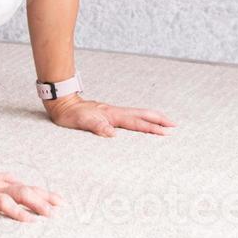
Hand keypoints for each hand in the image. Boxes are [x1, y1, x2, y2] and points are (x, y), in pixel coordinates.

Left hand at [44, 95, 175, 136]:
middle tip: (175, 125)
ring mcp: (113, 113)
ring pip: (138, 115)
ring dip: (152, 118)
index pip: (136, 123)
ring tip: (165, 124)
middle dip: (159, 120)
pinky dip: (141, 120)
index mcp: (112, 115)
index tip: (166, 132)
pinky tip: (142, 124)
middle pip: (142, 115)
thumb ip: (96, 126)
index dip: (152, 128)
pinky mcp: (109, 115)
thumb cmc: (71, 114)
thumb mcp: (81, 122)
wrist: (62, 104)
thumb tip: (112, 134)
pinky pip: (130, 118)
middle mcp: (115, 113)